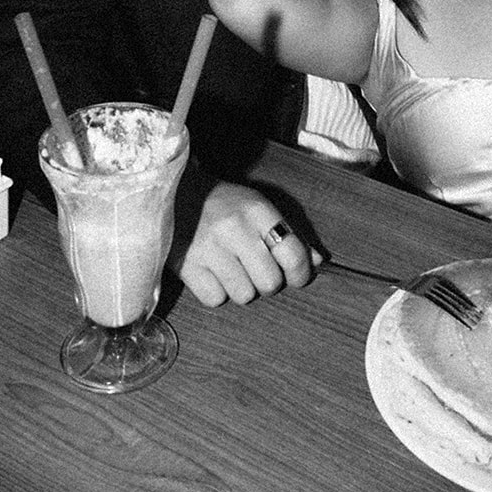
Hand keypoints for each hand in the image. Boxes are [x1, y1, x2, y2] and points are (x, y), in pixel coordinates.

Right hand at [170, 179, 319, 305]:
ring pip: (244, 295)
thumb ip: (290, 233)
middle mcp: (234, 228)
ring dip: (242, 288)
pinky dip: (216, 292)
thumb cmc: (223, 203)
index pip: (293, 254)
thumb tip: (318, 262)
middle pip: (270, 282)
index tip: (298, 277)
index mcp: (256, 210)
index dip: (301, 273)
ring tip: (232, 268)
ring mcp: (208, 248)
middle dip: (268, 282)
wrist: (173, 192)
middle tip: (258, 271)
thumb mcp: (258, 207)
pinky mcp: (186, 266)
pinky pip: (215, 299)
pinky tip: (212, 273)